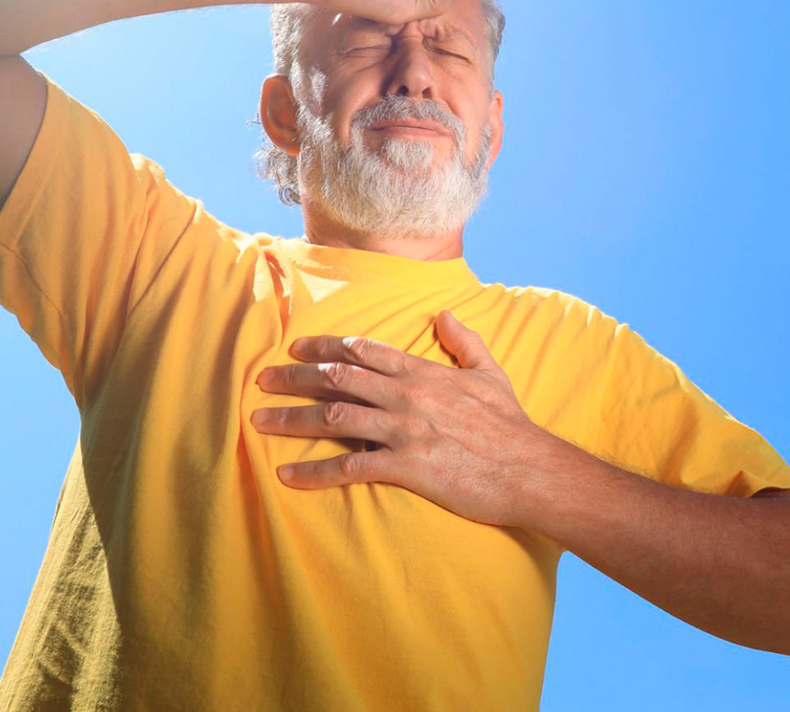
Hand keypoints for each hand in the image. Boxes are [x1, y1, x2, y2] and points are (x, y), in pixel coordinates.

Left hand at [251, 310, 544, 527]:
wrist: (529, 469)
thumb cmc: (509, 424)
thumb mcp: (489, 372)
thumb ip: (464, 340)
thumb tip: (444, 315)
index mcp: (422, 371)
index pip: (362, 350)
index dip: (325, 347)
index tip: (296, 349)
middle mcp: (405, 395)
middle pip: (337, 378)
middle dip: (295, 377)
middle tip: (262, 380)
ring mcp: (403, 430)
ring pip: (335, 417)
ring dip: (293, 418)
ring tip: (260, 421)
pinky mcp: (405, 467)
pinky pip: (350, 467)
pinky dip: (315, 471)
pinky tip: (289, 475)